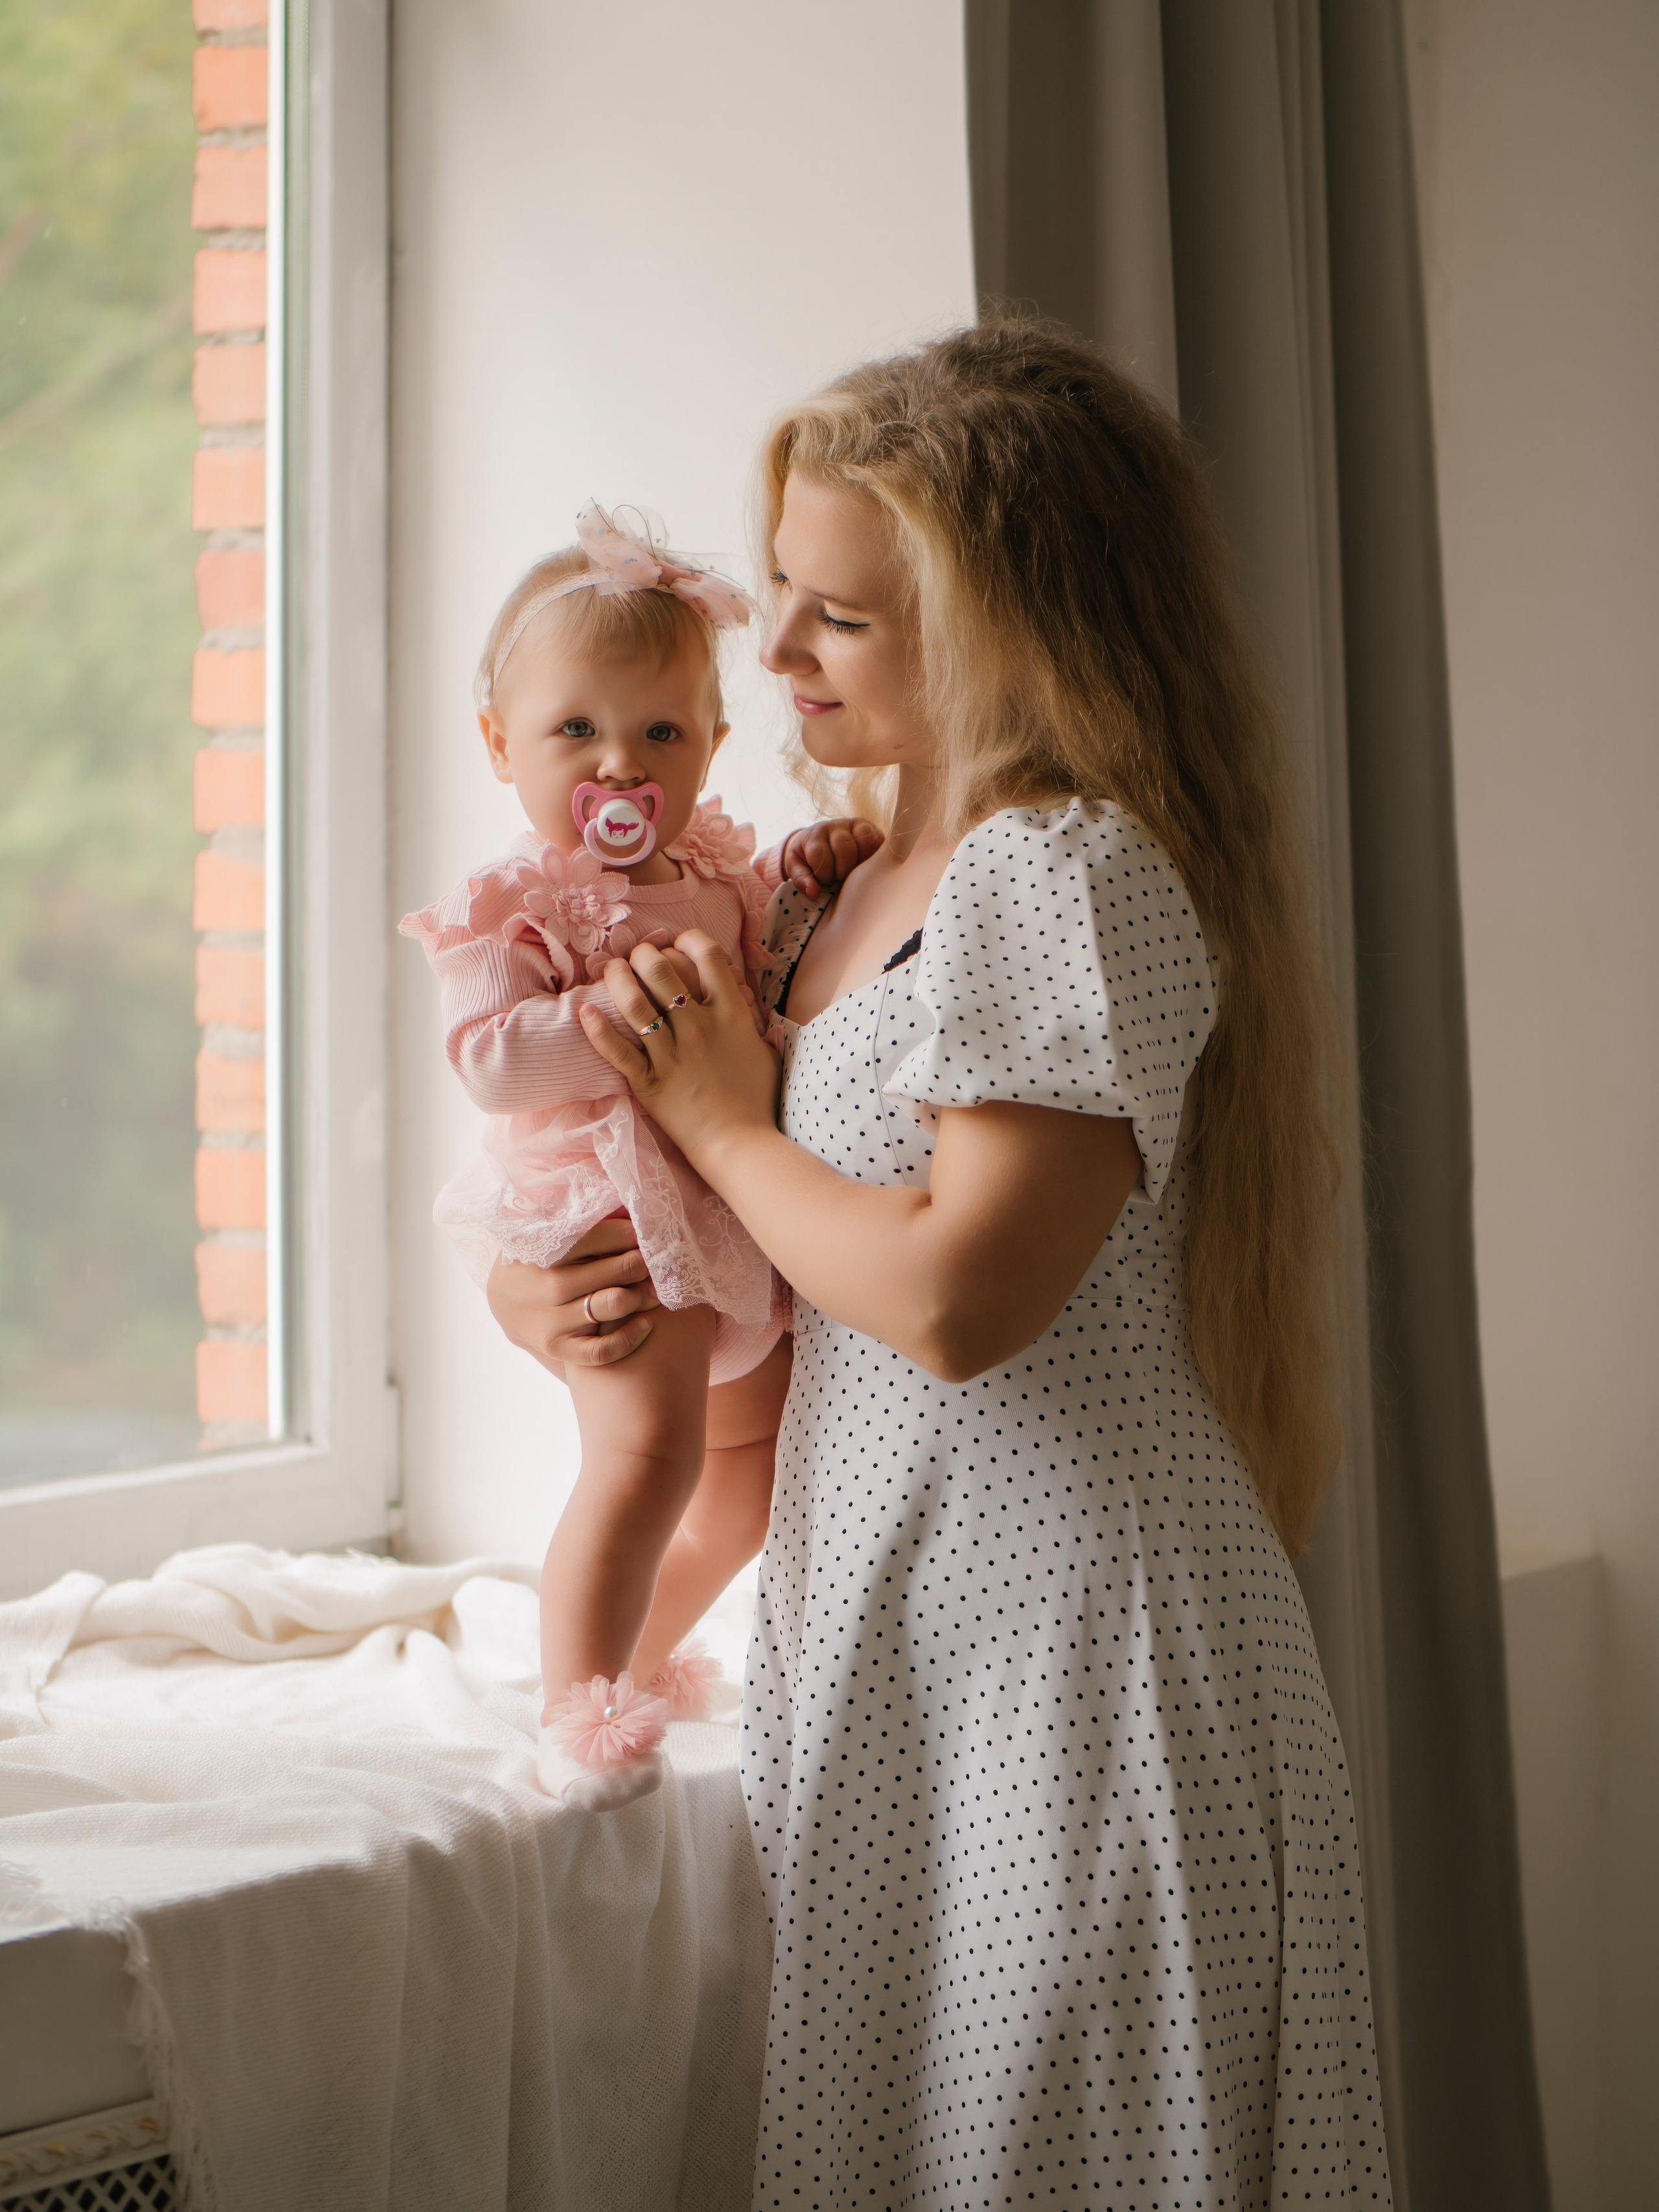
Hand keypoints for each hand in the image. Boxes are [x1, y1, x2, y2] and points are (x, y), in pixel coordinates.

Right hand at [485, 1217, 659, 1372]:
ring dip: (642, 1295)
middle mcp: (549, 1285)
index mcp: (547, 1250)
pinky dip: (629, 1338)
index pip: (597, 1236)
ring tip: (654, 1289)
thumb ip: (581, 1224)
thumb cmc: (540, 1260)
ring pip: (612, 1306)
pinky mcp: (558, 1348)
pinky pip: (601, 1350)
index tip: (645, 1232)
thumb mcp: (548, 1236)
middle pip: (613, 1271)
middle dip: (642, 1264)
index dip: (629, 1234)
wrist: (504, 1301)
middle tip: (658, 1261)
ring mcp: (552, 1320)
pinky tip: (646, 1323)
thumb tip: (626, 1207)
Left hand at [579, 929, 780, 1165]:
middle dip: (646, 954)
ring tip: (612, 969)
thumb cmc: (757, 1100)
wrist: (740, 1145)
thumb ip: (754, 1021)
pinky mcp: (650, 1081)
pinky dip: (597, 1029)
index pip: (709, 958)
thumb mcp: (766, 1051)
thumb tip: (746, 999)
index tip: (680, 941)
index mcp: (732, 1016)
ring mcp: (672, 1055)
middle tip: (639, 955)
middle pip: (664, 973)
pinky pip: (618, 1051)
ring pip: (636, 1004)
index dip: (691, 940)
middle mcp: (699, 1028)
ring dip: (619, 979)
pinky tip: (585, 1011)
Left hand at [779, 816, 882, 899]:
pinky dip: (874, 857)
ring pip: (864, 842)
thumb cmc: (809, 859)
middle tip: (840, 878)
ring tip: (853, 873)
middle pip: (844, 848)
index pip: (819, 854)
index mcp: (814, 835)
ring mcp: (855, 825)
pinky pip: (878, 841)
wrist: (823, 841)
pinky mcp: (871, 830)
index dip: (823, 874)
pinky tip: (866, 867)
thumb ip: (801, 880)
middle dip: (842, 871)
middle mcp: (835, 826)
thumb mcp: (798, 868)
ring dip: (860, 864)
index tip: (824, 881)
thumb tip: (813, 893)